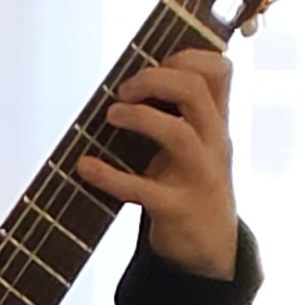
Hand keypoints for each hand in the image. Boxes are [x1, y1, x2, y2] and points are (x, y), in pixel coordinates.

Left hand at [75, 46, 237, 279]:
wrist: (207, 248)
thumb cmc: (190, 186)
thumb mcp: (195, 144)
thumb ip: (177, 112)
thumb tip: (130, 79)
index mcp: (217, 122)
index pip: (219, 70)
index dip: (185, 56)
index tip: (154, 66)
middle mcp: (214, 143)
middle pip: (195, 90)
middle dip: (153, 79)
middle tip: (123, 91)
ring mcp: (199, 176)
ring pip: (178, 133)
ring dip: (139, 118)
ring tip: (112, 116)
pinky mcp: (177, 208)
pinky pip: (143, 189)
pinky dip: (109, 176)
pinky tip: (84, 166)